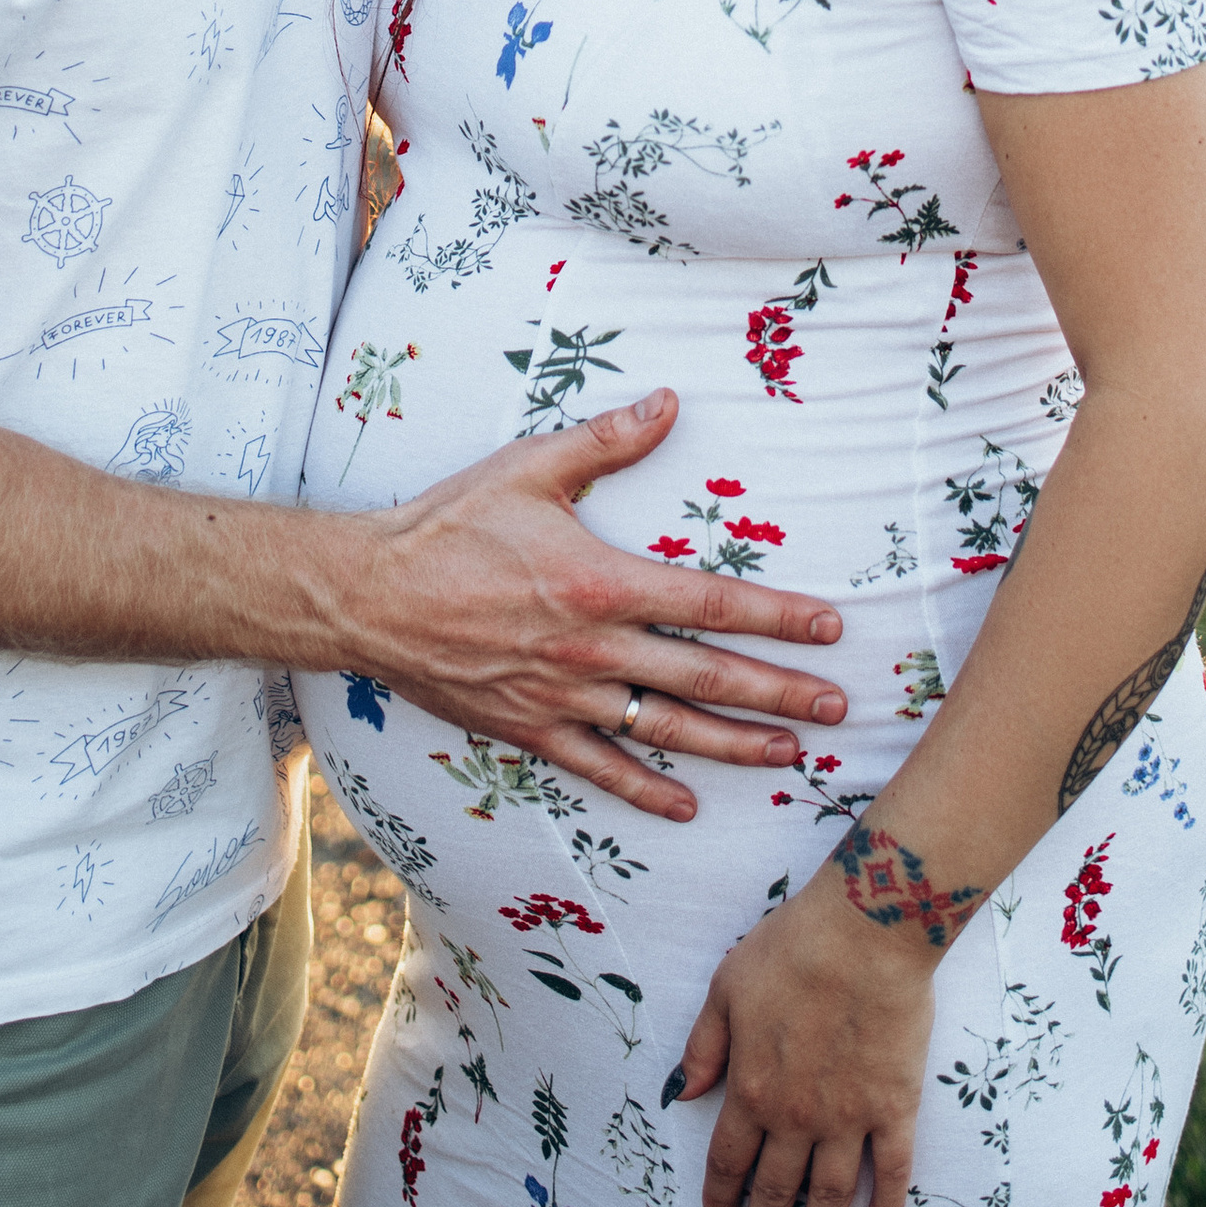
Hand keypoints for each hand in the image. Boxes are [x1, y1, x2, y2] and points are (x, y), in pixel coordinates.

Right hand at [338, 388, 847, 821]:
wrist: (369, 596)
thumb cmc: (449, 525)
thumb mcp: (528, 468)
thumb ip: (606, 440)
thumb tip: (669, 401)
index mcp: (602, 583)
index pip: (711, 603)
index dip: (777, 617)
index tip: (829, 628)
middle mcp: (593, 650)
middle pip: (706, 678)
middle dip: (778, 694)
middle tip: (837, 710)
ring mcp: (563, 699)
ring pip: (666, 730)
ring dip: (733, 746)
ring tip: (789, 757)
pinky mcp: (529, 730)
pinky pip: (598, 768)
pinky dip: (645, 789)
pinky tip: (684, 805)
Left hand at [667, 873, 937, 1206]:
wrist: (865, 932)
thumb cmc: (791, 948)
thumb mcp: (725, 988)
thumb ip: (703, 1047)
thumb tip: (680, 1095)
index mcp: (750, 1088)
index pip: (729, 1160)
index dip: (722, 1196)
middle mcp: (796, 1116)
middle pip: (776, 1190)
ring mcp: (849, 1118)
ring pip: (829, 1197)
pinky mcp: (896, 1108)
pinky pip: (892, 1171)